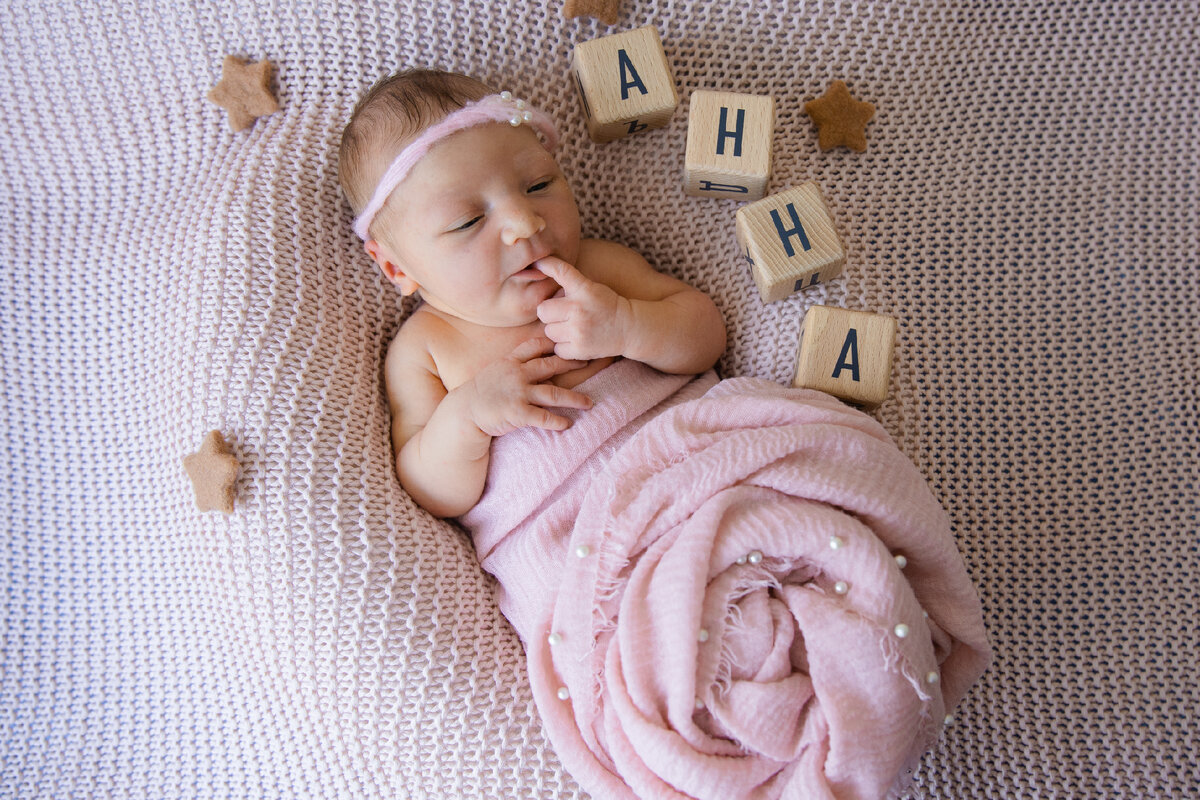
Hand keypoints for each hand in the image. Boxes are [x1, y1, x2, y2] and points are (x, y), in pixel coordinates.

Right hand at [467, 337, 592, 436]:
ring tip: (589, 403)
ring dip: (574, 399)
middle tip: (588, 362)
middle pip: (550, 365)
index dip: (553, 342)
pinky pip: (543, 417)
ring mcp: (518, 393)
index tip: (570, 340)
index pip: (535, 345)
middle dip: (571, 363)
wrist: (464, 412)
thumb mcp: (496, 371)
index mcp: (511, 361)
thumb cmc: (481, 392)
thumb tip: (536, 364)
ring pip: (553, 393)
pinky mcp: (517, 412)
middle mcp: (517, 374)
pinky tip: (567, 424)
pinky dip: (557, 421)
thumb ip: (515, 365)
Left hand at [535, 256, 631, 360]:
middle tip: (563, 314)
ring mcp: (579, 330)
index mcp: (584, 289)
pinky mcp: (579, 349)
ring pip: (549, 331)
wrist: (629, 328)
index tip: (538, 263)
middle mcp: (579, 308)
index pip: (561, 271)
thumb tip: (536, 272)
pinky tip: (576, 340)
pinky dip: (564, 347)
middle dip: (550, 313)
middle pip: (543, 310)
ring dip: (557, 330)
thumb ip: (569, 283)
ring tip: (572, 328)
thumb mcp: (591, 287)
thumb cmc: (605, 305)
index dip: (547, 264)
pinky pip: (557, 348)